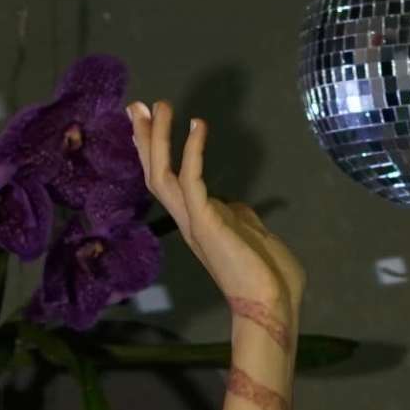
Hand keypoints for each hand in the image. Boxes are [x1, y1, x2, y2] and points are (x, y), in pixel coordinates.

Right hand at [126, 99, 303, 322]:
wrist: (273, 304)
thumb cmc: (269, 276)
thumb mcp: (252, 234)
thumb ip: (239, 216)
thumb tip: (234, 204)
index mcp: (198, 223)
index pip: (168, 181)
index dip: (156, 151)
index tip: (149, 121)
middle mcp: (188, 221)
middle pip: (154, 174)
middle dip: (145, 139)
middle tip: (136, 106)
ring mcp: (194, 222)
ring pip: (162, 175)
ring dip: (159, 138)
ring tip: (159, 105)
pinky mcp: (207, 222)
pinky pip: (192, 181)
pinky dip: (193, 151)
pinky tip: (198, 126)